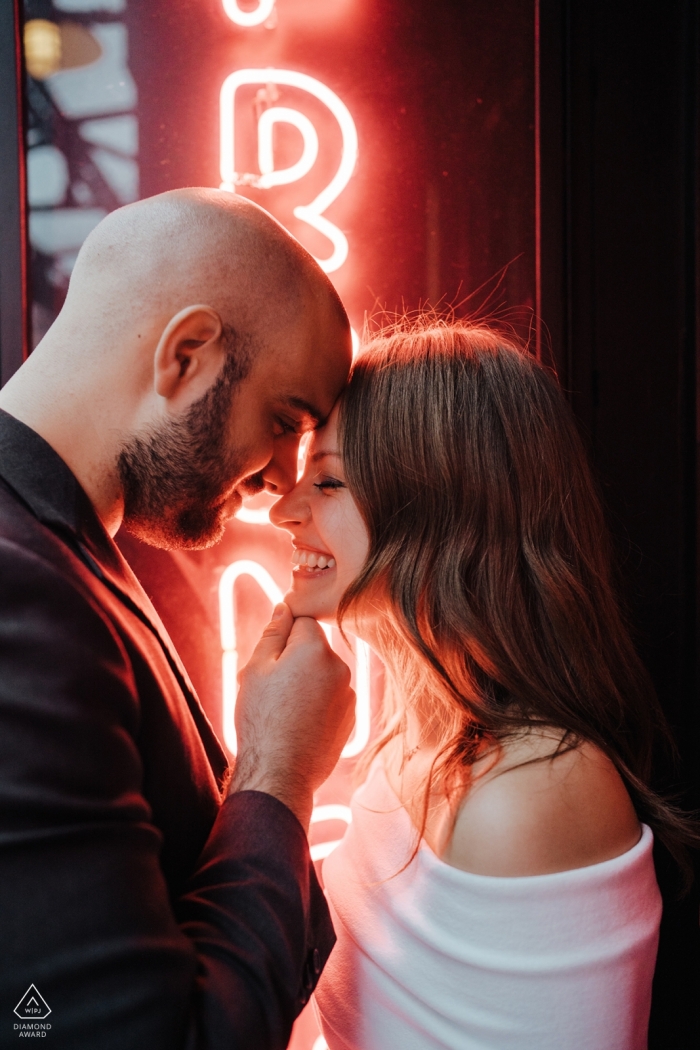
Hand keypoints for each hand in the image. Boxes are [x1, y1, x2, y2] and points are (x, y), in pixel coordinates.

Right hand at [230, 602, 354, 828]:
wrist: (280, 772)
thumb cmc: (262, 719)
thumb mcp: (256, 669)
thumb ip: (273, 633)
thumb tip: (284, 607)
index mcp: (316, 648)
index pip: (303, 621)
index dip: (283, 637)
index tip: (270, 659)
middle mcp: (340, 667)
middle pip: (314, 649)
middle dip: (295, 660)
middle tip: (271, 689)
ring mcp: (349, 694)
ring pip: (323, 675)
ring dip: (307, 684)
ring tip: (284, 711)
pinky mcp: (351, 718)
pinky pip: (332, 699)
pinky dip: (318, 705)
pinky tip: (299, 725)